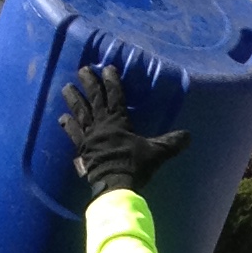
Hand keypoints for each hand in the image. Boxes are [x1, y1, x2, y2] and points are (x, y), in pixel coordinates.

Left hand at [59, 64, 188, 201]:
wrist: (115, 185)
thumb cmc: (135, 166)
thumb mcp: (157, 153)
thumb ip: (171, 143)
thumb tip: (189, 136)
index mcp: (118, 120)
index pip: (114, 94)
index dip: (111, 80)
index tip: (107, 67)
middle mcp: (101, 123)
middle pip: (94, 98)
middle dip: (89, 82)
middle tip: (82, 69)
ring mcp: (89, 135)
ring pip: (80, 112)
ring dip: (73, 99)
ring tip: (66, 87)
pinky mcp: (82, 148)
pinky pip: (73, 133)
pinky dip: (67, 125)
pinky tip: (62, 117)